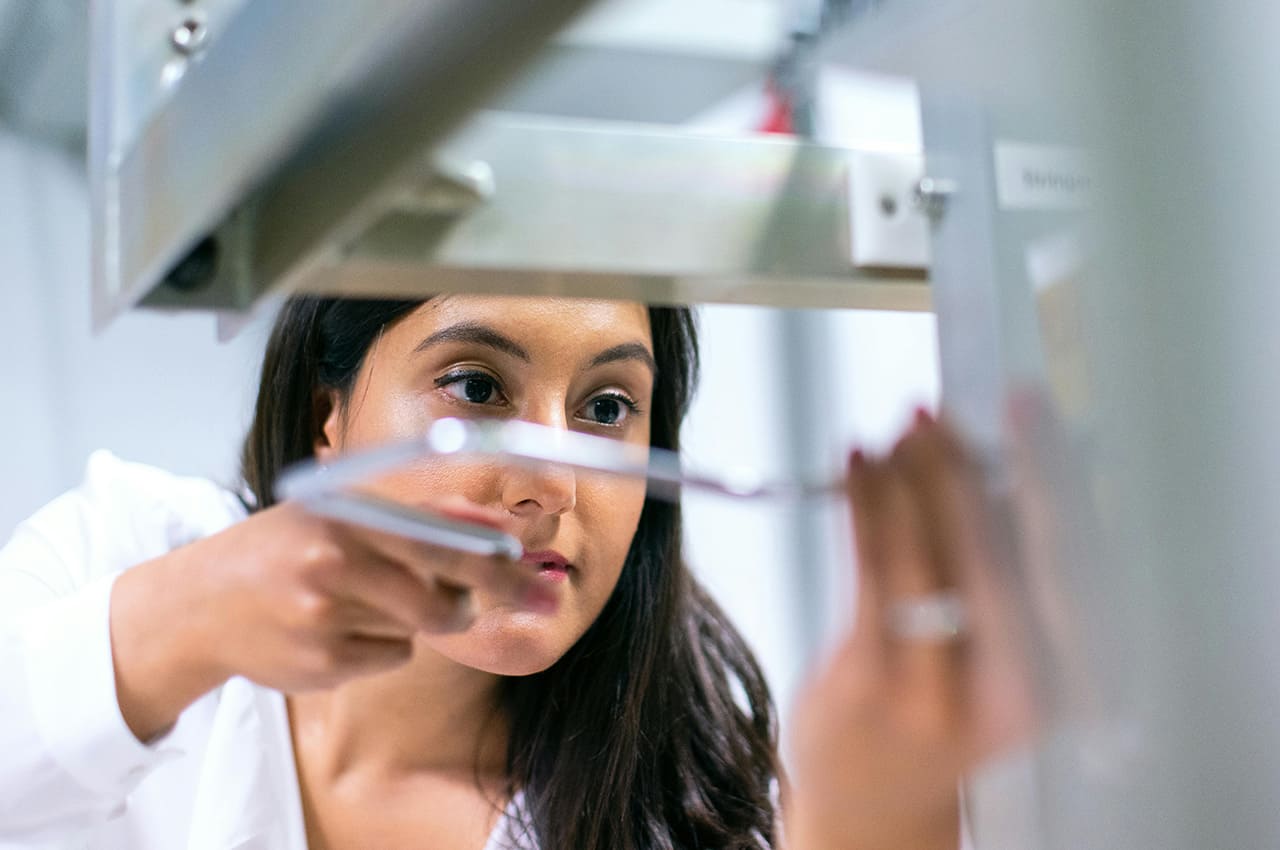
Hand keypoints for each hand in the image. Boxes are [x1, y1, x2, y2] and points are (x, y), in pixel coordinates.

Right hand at [110, 499, 553, 740]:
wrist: (198, 604)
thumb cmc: (286, 548)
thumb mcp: (340, 510)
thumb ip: (415, 512)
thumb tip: (493, 519)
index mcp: (345, 511)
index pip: (441, 534)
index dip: (497, 556)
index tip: (536, 568)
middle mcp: (334, 558)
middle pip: (445, 591)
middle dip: (499, 594)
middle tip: (541, 597)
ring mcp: (326, 615)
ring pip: (423, 625)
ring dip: (421, 615)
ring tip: (377, 596)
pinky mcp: (321, 663)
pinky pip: (394, 654)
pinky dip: (386, 643)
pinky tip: (341, 627)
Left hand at [784, 411, 1035, 849]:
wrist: (876, 795)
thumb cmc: (943, 700)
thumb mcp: (1000, 651)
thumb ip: (1009, 569)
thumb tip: (1002, 459)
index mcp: (1066, 678)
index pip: (1069, 559)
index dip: (1050, 474)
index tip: (1029, 409)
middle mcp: (1015, 690)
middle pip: (1001, 556)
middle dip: (971, 471)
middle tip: (945, 411)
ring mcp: (940, 691)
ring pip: (930, 557)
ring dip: (913, 478)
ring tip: (901, 427)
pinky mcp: (872, 682)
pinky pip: (871, 572)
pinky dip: (866, 505)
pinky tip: (859, 463)